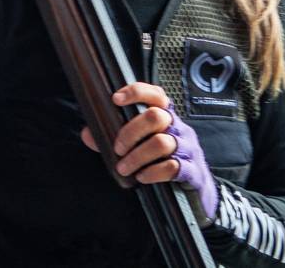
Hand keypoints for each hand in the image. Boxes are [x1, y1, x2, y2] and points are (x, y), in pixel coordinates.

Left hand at [80, 82, 218, 218]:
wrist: (196, 192)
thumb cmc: (164, 162)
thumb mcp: (142, 147)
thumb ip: (114, 138)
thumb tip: (88, 134)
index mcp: (167, 118)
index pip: (157, 95)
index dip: (137, 92)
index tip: (115, 99)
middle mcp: (179, 128)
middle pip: (156, 116)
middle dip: (130, 132)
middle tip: (117, 148)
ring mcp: (188, 148)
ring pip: (162, 142)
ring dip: (137, 156)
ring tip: (123, 167)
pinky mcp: (192, 170)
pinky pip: (172, 166)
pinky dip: (152, 172)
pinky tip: (141, 177)